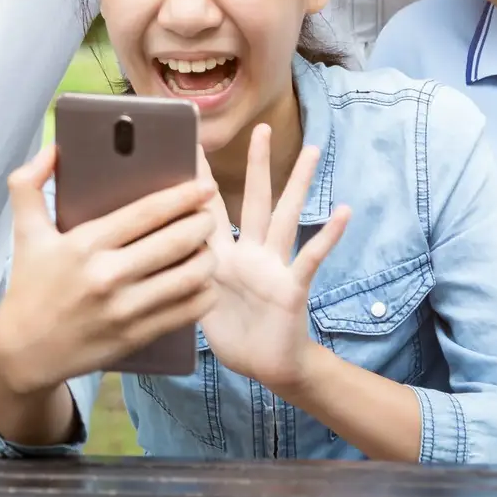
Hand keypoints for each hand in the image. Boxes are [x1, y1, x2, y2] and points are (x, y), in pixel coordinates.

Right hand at [0, 144, 218, 395]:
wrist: (24, 352)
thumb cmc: (29, 285)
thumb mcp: (24, 232)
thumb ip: (28, 183)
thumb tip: (51, 149)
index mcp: (85, 243)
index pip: (147, 212)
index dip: (183, 196)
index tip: (204, 186)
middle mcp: (108, 276)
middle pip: (177, 241)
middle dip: (203, 223)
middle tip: (208, 215)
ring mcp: (125, 310)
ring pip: (190, 277)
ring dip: (208, 258)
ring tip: (207, 247)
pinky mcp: (136, 336)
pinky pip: (187, 312)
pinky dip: (203, 293)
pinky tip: (202, 282)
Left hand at [195, 125, 349, 395]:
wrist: (267, 369)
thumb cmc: (234, 334)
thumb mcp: (199, 301)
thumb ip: (183, 274)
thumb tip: (153, 252)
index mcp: (223, 256)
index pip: (208, 208)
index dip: (198, 179)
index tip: (189, 143)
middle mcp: (252, 253)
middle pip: (254, 199)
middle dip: (257, 164)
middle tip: (261, 127)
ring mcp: (274, 267)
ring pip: (285, 217)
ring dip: (298, 185)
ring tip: (312, 151)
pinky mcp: (291, 287)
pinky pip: (310, 258)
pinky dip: (326, 236)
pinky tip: (342, 212)